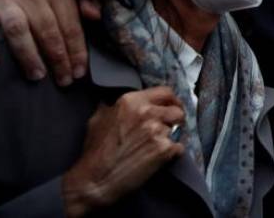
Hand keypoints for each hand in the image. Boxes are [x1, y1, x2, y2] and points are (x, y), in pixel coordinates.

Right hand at [0, 0, 96, 85]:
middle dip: (57, 58)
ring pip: (18, 30)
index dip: (76, 50)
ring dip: (28, 56)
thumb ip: (85, 3)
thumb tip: (96, 15)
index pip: (70, 24)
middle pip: (46, 29)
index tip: (79, 71)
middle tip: (63, 80)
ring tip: (37, 76)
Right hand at [62, 87, 185, 216]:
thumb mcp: (98, 119)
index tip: (172, 108)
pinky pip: (179, 148)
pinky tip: (159, 159)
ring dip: (170, 138)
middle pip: (177, 110)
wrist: (94, 181)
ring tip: (155, 147)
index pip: (165, 92)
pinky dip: (172, 154)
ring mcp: (157, 130)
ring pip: (177, 130)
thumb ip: (113, 106)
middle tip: (169, 128)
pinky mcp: (164, 150)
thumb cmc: (94, 153)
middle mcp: (147, 112)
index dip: (171, 101)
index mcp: (131, 101)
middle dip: (175, 120)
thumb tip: (115, 101)